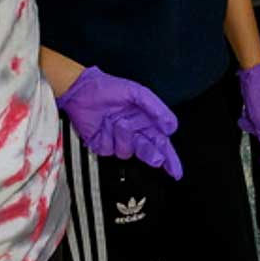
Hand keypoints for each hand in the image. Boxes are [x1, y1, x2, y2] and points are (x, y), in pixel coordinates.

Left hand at [56, 67, 184, 179]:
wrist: (83, 90)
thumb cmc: (110, 88)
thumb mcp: (138, 93)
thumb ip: (157, 109)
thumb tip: (171, 126)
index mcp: (145, 122)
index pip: (162, 144)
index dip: (170, 159)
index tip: (176, 172)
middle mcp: (133, 133)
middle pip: (148, 152)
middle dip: (152, 156)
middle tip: (157, 159)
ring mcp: (117, 141)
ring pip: (126, 152)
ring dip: (124, 137)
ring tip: (118, 121)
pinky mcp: (102, 145)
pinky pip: (109, 149)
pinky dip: (107, 136)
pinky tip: (104, 124)